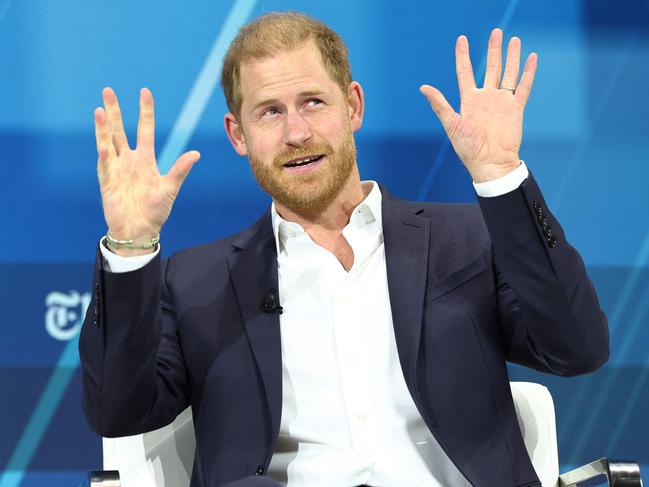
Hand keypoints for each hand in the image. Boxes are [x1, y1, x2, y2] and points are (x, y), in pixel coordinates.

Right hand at [94, 87, 199, 252]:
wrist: (139, 230)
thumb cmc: (155, 210)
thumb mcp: (170, 188)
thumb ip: (180, 170)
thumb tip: (196, 153)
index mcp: (145, 159)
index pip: (145, 129)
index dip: (145, 111)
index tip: (144, 92)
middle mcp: (128, 160)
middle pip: (119, 130)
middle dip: (115, 111)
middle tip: (108, 90)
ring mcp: (116, 169)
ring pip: (108, 142)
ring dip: (103, 127)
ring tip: (100, 110)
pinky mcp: (107, 182)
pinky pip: (105, 166)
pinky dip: (105, 156)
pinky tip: (103, 146)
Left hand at [420, 28, 537, 182]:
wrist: (490, 163)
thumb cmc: (468, 148)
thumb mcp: (451, 124)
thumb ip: (440, 104)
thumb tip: (423, 87)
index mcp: (469, 100)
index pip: (465, 72)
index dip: (463, 56)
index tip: (462, 39)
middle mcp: (486, 98)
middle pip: (491, 68)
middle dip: (493, 50)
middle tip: (496, 32)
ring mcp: (501, 102)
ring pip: (508, 73)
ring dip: (511, 57)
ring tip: (514, 39)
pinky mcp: (515, 109)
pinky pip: (522, 87)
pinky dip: (528, 73)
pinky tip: (531, 58)